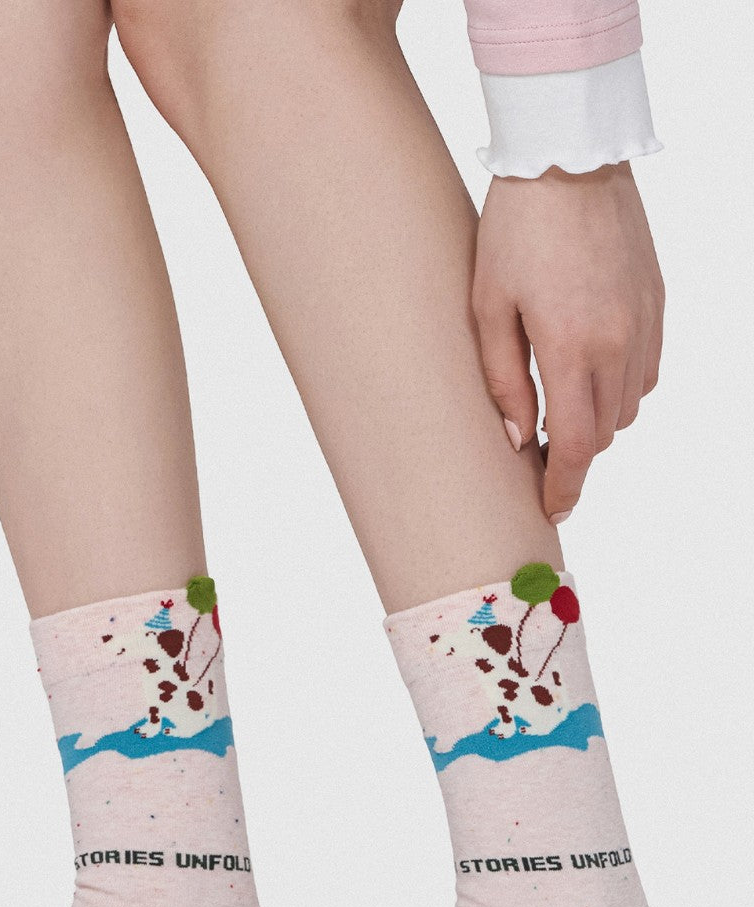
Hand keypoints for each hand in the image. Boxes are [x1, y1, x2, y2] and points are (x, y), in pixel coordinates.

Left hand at [473, 162, 663, 523]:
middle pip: (605, 433)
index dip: (565, 486)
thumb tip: (519, 439)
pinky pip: (647, 370)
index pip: (577, 445)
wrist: (568, 157)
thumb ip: (502, 381)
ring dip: (598, 420)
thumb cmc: (514, 230)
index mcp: (572, 348)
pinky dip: (621, 387)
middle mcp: (620, 342)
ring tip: (561, 407)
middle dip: (575, 453)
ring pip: (629, 407)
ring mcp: (645, 321)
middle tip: (541, 453)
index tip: (553, 510)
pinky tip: (590, 371)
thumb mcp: (488, 308)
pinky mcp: (657, 301)